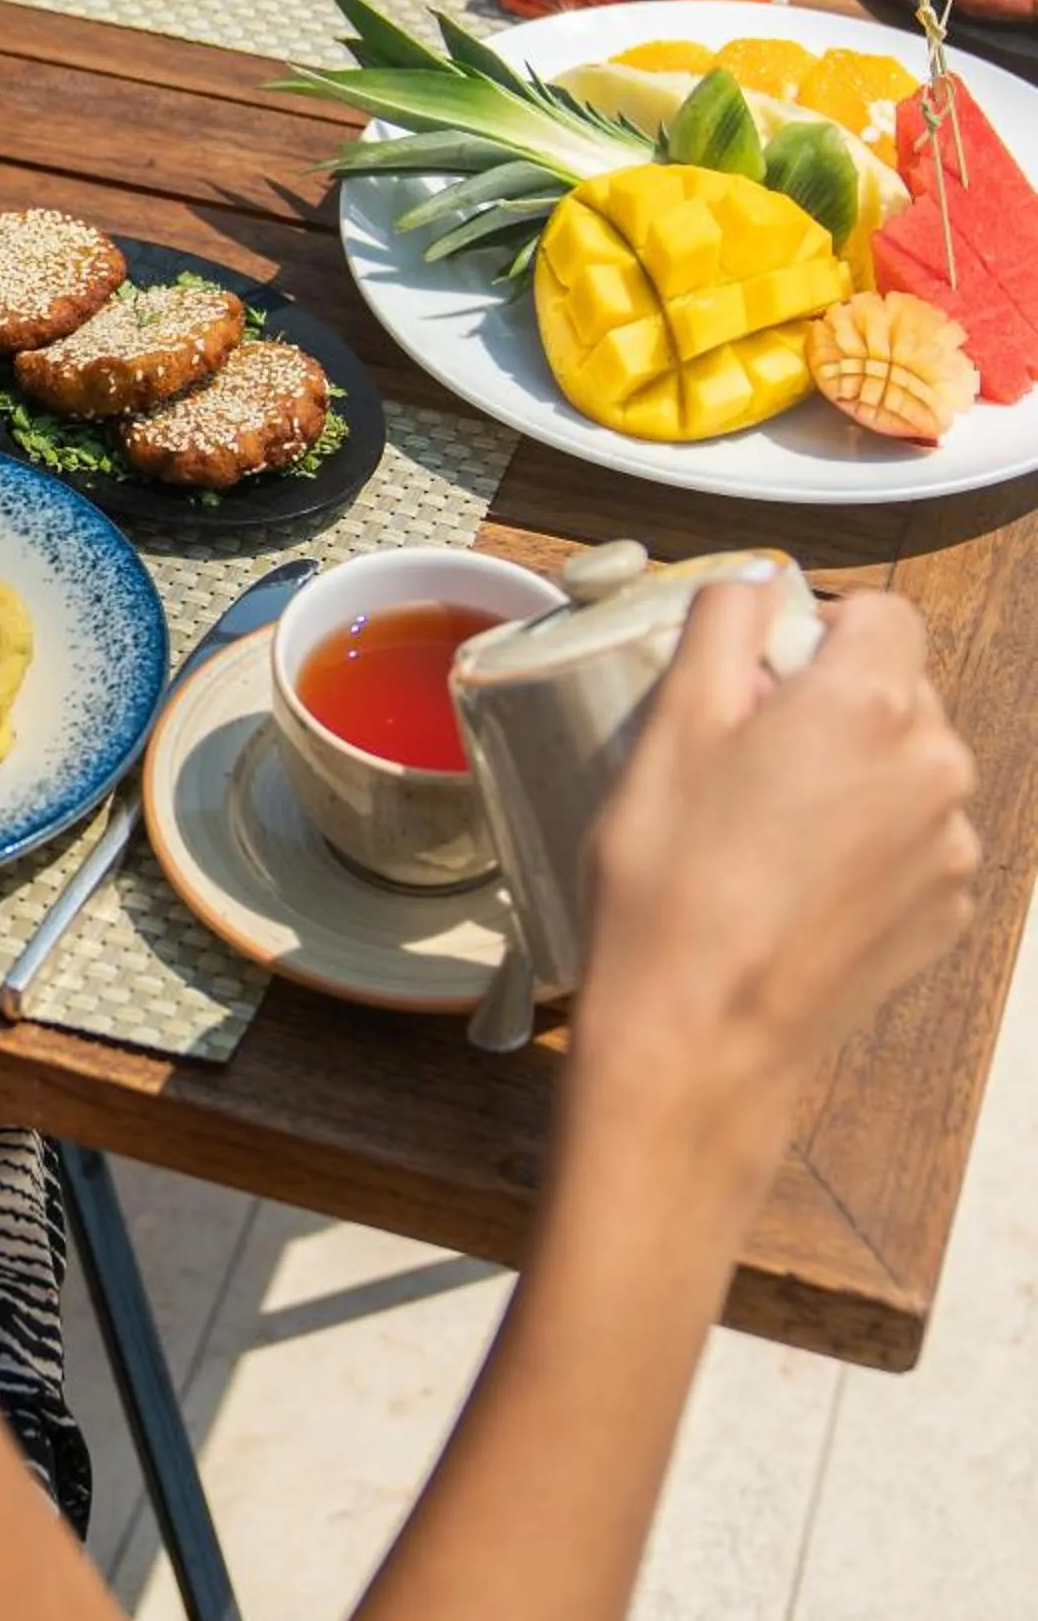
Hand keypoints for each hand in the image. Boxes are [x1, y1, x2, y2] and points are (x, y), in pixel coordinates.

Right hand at [572, 581, 977, 1189]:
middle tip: (744, 754)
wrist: (699, 1037)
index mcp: (871, 702)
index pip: (884, 613)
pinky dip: (866, 841)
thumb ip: (725, 622)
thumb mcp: (672, 722)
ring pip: (907, 765)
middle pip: (900, 689)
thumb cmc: (672, 877)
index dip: (818, 629)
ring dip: (852, 772)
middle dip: (832, 701)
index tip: (760, 673)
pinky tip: (794, 880)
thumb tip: (756, 583)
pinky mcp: (945, 912)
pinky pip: (913, 839)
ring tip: (765, 827)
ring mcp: (949, 848)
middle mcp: (935, 766)